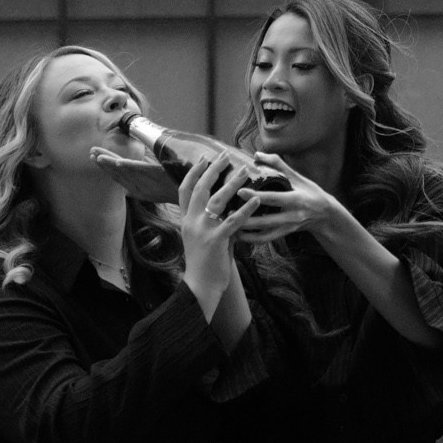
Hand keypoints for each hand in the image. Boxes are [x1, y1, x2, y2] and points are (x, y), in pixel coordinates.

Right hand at [169, 149, 258, 317]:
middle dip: (213, 170)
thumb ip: (211, 221)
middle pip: (200, 189)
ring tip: (245, 171)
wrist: (200, 287)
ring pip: (217, 200)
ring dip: (232, 184)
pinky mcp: (217, 241)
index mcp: (186, 220)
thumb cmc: (204, 263)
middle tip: (225, 155)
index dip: (193, 173)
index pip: (185, 190)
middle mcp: (191, 222)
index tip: (203, 159)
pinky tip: (256, 199)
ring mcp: (203, 231)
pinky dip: (246, 209)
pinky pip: (233, 221)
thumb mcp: (201, 238)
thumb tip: (226, 208)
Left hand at [234, 157, 347, 243]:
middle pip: (265, 221)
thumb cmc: (311, 192)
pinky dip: (252, 239)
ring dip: (246, 232)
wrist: (325, 215)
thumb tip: (257, 154)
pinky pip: (266, 240)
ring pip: (264, 234)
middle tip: (227, 212)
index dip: (256, 196)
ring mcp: (288, 228)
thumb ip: (277, 164)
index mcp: (296, 199)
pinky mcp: (284, 235)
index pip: (273, 198)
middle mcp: (292, 216)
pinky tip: (239, 234)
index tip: (239, 191)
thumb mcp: (298, 176)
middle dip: (246, 218)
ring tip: (229, 225)